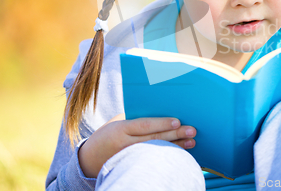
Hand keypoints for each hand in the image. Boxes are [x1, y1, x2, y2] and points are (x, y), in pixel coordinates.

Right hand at [78, 114, 196, 177]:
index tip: (178, 121)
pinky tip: (180, 153)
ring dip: (176, 147)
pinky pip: (153, 160)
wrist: (88, 160)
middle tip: (192, 130)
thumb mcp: (116, 123)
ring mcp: (129, 158)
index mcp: (120, 129)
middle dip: (175, 134)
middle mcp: (125, 145)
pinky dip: (168, 156)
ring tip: (191, 142)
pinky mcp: (132, 167)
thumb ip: (134, 119)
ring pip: (156, 151)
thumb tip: (159, 112)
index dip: (162, 123)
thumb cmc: (107, 135)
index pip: (144, 125)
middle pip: (154, 139)